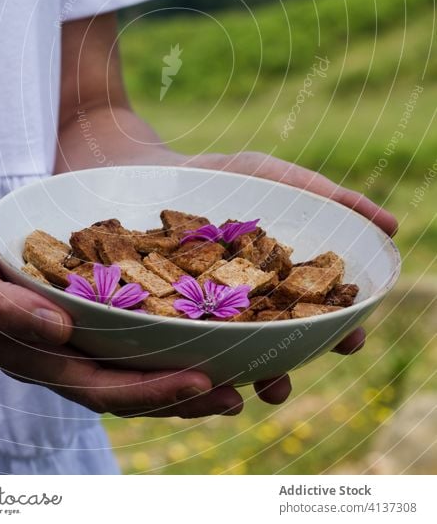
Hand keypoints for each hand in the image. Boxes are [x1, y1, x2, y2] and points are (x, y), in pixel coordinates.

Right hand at [0, 209, 241, 417]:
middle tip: (242, 389)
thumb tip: (59, 330)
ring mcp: (58, 339)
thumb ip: (2, 305)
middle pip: (125, 388)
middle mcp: (51, 355)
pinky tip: (187, 328)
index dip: (153, 391)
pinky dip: (155, 343)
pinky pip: (117, 338)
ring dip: (177, 378)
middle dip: (182, 396)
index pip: (101, 386)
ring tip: (234, 373)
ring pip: (126, 369)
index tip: (204, 382)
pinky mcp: (65, 314)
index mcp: (29, 354)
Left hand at [184, 150, 393, 405]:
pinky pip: (193, 340)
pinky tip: (207, 370)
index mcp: (286, 278)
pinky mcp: (178, 309)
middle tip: (291, 379)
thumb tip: (392, 226)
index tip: (352, 338)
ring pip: (241, 352)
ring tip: (260, 385)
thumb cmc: (232, 176)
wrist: (165, 171)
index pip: (320, 314)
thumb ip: (334, 200)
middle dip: (291, 365)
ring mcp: (215, 308)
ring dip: (253, 374)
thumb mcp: (282, 178)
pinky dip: (202, 358)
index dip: (340, 330)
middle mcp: (254, 300)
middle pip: (282, 342)